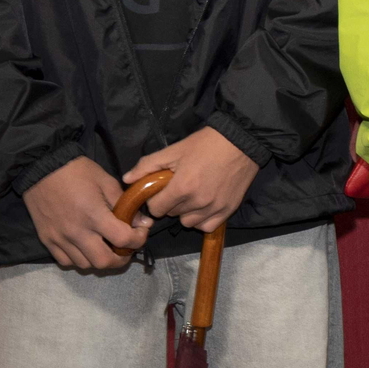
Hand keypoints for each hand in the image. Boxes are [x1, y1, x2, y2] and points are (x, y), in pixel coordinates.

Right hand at [24, 155, 149, 270]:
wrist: (41, 168)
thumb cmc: (77, 171)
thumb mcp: (106, 181)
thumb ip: (124, 204)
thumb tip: (142, 222)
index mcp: (94, 215)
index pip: (123, 240)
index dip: (138, 240)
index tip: (141, 232)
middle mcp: (77, 232)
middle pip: (104, 261)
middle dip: (121, 258)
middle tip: (126, 248)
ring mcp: (60, 239)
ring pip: (85, 265)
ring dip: (100, 260)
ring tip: (107, 248)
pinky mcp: (47, 240)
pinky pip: (66, 261)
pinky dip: (79, 260)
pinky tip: (86, 248)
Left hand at [122, 126, 259, 231]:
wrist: (242, 141)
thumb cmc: (206, 143)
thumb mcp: (175, 149)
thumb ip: (148, 165)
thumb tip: (126, 179)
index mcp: (182, 188)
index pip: (156, 209)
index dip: (155, 199)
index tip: (162, 189)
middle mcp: (198, 202)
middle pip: (171, 215)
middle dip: (170, 203)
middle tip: (178, 187)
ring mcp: (214, 208)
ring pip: (188, 223)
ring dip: (186, 213)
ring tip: (191, 196)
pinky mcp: (228, 210)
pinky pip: (206, 226)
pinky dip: (202, 219)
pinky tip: (203, 206)